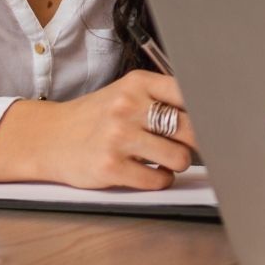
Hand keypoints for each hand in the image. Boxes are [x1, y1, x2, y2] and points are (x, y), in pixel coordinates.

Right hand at [0, 70, 196, 189]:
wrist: (49, 138)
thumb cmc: (95, 117)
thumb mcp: (126, 94)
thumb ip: (162, 99)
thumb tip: (210, 114)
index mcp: (137, 83)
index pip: (190, 93)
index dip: (207, 112)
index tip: (216, 121)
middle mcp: (127, 107)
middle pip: (191, 128)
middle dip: (194, 142)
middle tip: (186, 145)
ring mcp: (118, 137)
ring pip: (179, 157)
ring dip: (177, 163)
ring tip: (162, 159)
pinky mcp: (111, 168)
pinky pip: (158, 180)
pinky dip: (159, 180)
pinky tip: (147, 172)